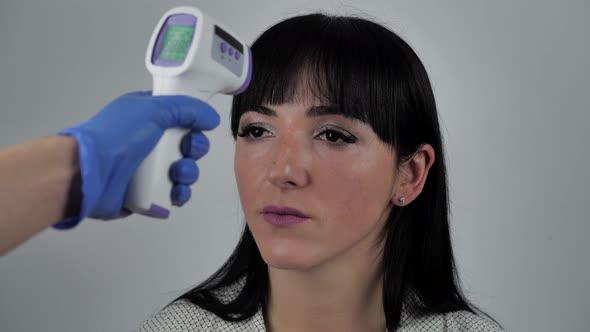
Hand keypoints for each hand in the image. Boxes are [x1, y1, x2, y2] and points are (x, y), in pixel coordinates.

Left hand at [54, 91, 219, 228]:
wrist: (88, 174)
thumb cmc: (111, 138)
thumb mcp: (153, 109)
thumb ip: (187, 108)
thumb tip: (209, 117)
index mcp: (147, 117)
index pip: (181, 117)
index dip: (194, 122)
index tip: (198, 126)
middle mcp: (148, 141)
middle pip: (187, 145)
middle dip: (193, 150)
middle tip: (185, 151)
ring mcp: (147, 168)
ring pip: (184, 171)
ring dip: (187, 174)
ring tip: (175, 174)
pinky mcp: (147, 193)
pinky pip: (173, 194)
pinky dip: (179, 194)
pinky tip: (174, 192)